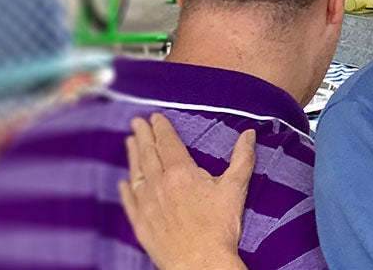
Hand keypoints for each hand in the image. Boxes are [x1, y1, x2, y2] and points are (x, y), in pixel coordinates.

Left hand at [119, 113, 253, 269]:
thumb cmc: (220, 226)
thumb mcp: (236, 188)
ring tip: (129, 141)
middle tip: (137, 122)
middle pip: (148, 154)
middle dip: (143, 136)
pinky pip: (129, 202)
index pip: (168, 143)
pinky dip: (125, 189)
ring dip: (132, 155)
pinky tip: (123, 183)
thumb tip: (249, 134)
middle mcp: (160, 184)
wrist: (200, 262)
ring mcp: (147, 204)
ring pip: (136, 174)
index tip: (155, 117)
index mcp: (182, 173)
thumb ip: (242, 158)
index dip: (162, 128)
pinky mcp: (141, 224)